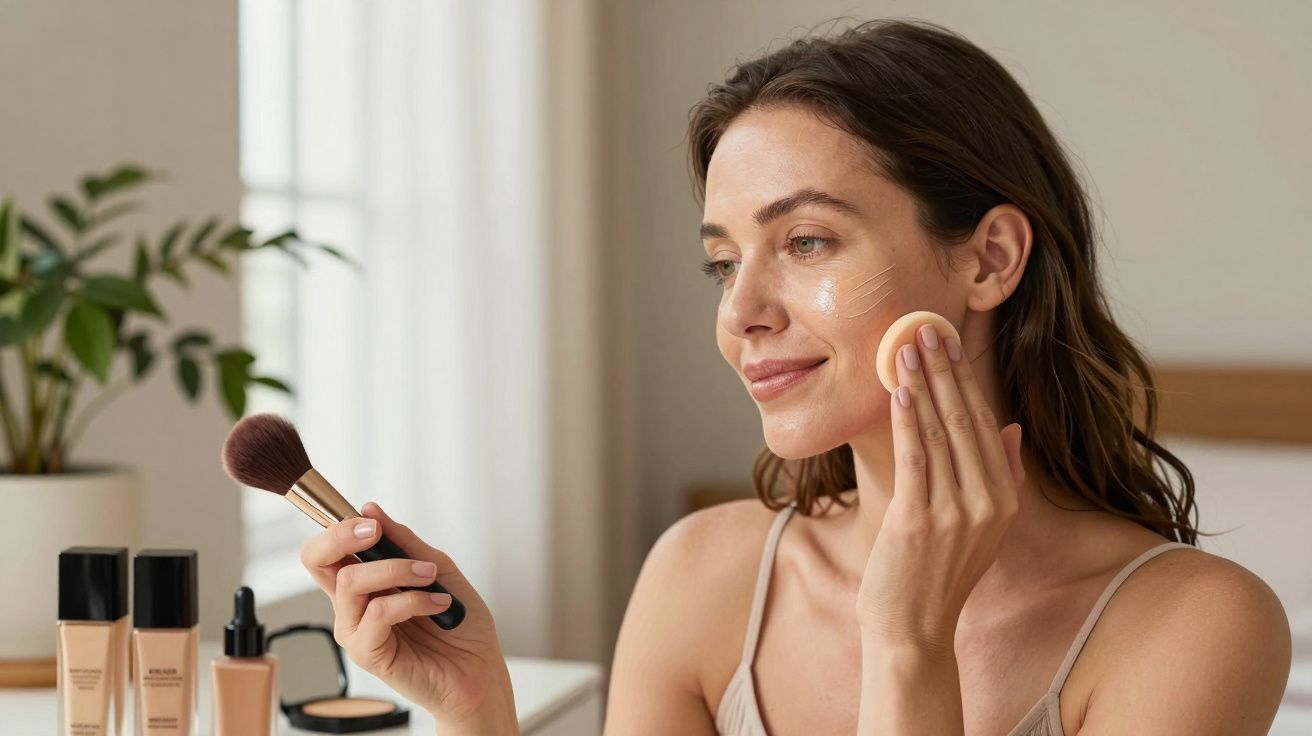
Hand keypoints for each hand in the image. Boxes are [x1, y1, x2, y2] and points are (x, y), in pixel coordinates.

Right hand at [300, 501, 516, 731]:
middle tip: (375, 531)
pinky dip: (411, 600)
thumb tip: (371, 510)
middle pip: (317, 561)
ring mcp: (356, 629)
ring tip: (430, 577)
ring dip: (397, 569)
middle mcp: (353, 604)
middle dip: (341, 536)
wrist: (479, 669)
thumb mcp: (438, 569)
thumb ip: (405, 543)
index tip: (369, 519)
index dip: (337, 527)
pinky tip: (437, 605)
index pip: (328, 549)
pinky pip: (377, 613)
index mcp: (365, 581)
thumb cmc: (459, 624)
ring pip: (351, 582)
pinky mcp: (368, 653)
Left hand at [855, 323, 1025, 654]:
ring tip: (907, 345)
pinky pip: (915, 459)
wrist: (912, 632)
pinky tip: (901, 391)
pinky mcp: (918, 520)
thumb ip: (999, 476)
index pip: (983, 425)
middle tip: (926, 327)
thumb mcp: (981, 527)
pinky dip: (908, 422)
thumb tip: (1011, 426)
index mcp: (1003, 500)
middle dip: (944, 369)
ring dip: (922, 384)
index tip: (949, 341)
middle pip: (964, 420)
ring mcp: (955, 513)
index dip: (964, 379)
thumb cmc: (936, 576)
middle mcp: (987, 504)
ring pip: (939, 433)